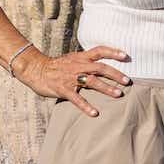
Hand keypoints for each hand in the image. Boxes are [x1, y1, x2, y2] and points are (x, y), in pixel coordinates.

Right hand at [15, 45, 131, 116]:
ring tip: (118, 94)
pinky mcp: (63, 89)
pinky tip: (95, 113)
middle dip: (115, 74)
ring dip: (106, 88)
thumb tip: (105, 63)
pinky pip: (77, 99)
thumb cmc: (58, 65)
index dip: (113, 52)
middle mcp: (78, 66)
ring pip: (92, 82)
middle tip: (127, 81)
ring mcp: (71, 78)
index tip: (126, 56)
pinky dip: (86, 106)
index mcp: (81, 57)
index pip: (99, 51)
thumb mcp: (73, 58)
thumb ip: (87, 60)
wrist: (36, 70)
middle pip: (100, 68)